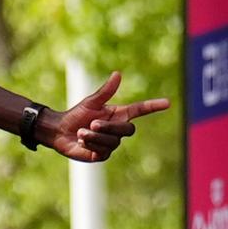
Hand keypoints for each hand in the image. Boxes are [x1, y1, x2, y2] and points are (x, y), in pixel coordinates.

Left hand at [48, 71, 169, 162]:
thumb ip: (105, 91)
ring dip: (94, 136)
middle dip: (109, 127)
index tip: (168, 102)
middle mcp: (118, 129)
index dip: (153, 106)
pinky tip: (81, 141)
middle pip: (128, 130)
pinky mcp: (102, 155)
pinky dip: (90, 144)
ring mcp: (111, 143)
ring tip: (81, 132)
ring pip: (113, 142)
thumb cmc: (76, 115)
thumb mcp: (90, 102)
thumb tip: (118, 73)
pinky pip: (103, 151)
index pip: (140, 110)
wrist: (59, 131)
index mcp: (119, 114)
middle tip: (92, 123)